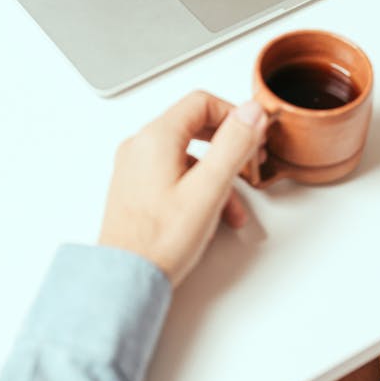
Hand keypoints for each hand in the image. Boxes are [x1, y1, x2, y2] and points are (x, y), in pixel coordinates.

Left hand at [98, 91, 267, 287]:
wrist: (126, 277)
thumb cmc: (159, 240)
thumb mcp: (209, 189)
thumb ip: (233, 145)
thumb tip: (251, 110)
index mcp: (156, 137)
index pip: (201, 102)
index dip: (233, 116)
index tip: (253, 136)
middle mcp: (141, 146)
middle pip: (194, 125)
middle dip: (228, 146)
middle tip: (251, 162)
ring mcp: (135, 167)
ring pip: (187, 154)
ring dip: (217, 175)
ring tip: (234, 207)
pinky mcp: (136, 187)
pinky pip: (174, 174)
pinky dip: (198, 187)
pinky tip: (212, 216)